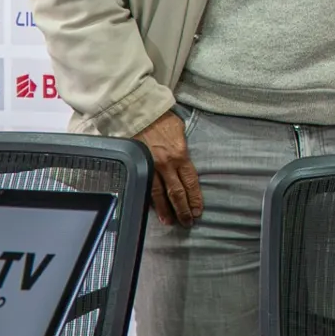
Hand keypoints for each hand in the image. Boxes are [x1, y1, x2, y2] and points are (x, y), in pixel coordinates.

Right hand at [136, 111, 201, 226]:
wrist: (136, 113)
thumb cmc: (161, 119)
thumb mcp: (180, 130)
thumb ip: (182, 148)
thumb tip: (184, 159)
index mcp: (180, 155)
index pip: (191, 183)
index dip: (195, 199)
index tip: (198, 211)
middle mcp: (167, 165)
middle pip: (177, 193)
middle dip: (183, 209)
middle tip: (188, 222)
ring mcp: (150, 167)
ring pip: (159, 195)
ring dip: (166, 210)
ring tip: (171, 222)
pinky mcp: (138, 167)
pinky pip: (145, 187)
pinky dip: (150, 201)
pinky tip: (153, 210)